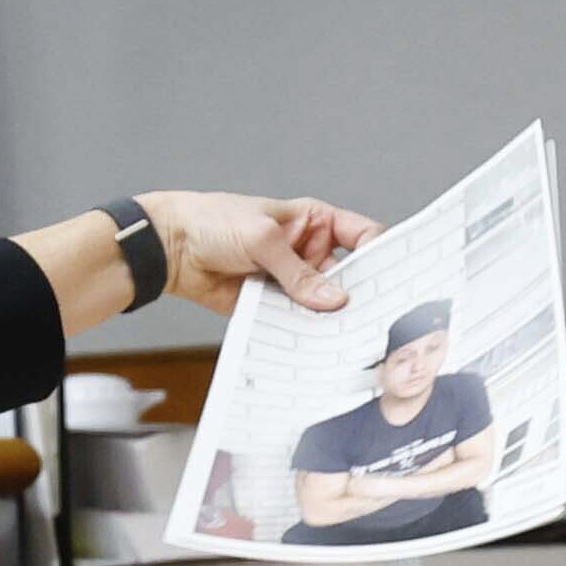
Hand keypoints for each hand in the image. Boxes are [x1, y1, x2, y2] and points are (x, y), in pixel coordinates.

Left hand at [141, 192, 381, 318]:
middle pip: (348, 277)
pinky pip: (297, 322)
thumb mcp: (262, 239)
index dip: (380, 253)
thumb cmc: (213, 221)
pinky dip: (303, 332)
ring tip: (344, 335)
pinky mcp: (275, 305)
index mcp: (315, 222)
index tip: (393, 276)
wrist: (172, 247)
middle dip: (356, 295)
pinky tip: (313, 344)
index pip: (362, 235)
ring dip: (329, 318)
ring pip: (323, 304)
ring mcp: (292, 281)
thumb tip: (333, 298)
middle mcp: (309, 252)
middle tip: (370, 315)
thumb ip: (298, 272)